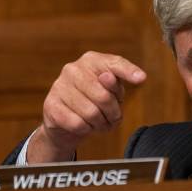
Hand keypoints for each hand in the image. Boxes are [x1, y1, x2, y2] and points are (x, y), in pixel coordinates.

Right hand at [27, 51, 145, 162]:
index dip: (128, 71)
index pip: (114, 63)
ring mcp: (59, 86)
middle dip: (113, 113)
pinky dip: (85, 130)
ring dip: (100, 124)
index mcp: (91, 60)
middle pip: (104, 96)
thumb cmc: (93, 101)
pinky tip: (84, 125)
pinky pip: (77, 124)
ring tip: (99, 123)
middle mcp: (73, 69)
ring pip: (91, 113)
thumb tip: (137, 77)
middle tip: (112, 118)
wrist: (65, 121)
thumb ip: (119, 84)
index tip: (141, 78)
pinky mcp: (50, 105)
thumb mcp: (110, 91)